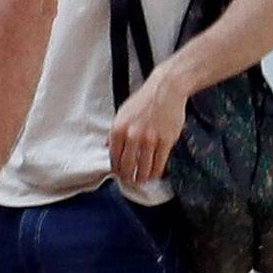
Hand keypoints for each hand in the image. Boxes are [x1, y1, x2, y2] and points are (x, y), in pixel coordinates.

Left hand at [111, 71, 187, 191]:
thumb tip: (106, 146)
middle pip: (127, 165)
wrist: (165, 91)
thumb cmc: (142, 101)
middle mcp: (132, 137)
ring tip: (142, 181)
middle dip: (128, 176)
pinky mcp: (166, 141)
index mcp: (118, 130)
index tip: (119, 174)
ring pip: (144, 166)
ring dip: (142, 177)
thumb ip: (114, 132)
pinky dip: (156, 171)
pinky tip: (155, 175)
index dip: (116, 168)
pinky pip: (160, 161)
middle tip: (130, 182)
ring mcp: (150, 140)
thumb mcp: (121, 114)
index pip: (114, 156)